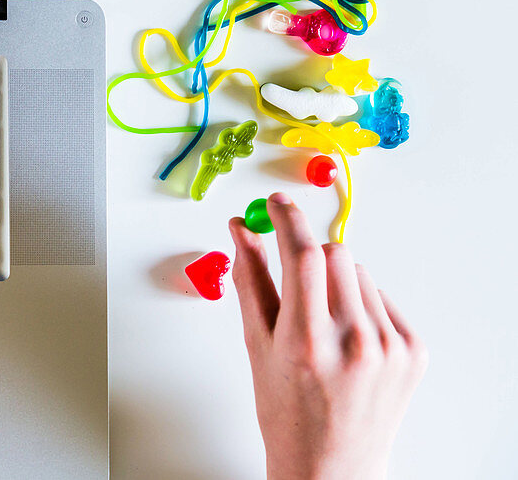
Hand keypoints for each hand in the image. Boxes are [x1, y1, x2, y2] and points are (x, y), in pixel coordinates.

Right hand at [229, 193, 426, 479]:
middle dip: (310, 256)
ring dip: (337, 282)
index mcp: (306, 342)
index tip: (276, 203)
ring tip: (322, 323)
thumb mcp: (256, 345)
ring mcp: (389, 348)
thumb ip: (250, 280)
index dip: (287, 219)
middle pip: (335, 254)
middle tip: (296, 281)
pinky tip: (347, 339)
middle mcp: (353, 342)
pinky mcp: (414, 352)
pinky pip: (383, 299)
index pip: (301, 255)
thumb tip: (242, 230)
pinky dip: (362, 306)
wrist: (330, 466)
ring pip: (359, 273)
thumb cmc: (285, 410)